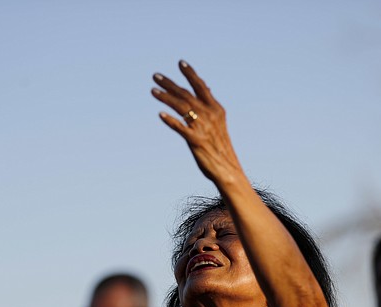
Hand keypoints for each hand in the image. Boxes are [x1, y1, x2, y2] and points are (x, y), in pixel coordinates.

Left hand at [152, 61, 244, 186]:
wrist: (227, 169)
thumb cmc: (220, 146)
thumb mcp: (218, 121)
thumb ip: (209, 105)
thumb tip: (206, 87)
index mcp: (216, 109)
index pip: (201, 87)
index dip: (190, 74)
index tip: (180, 62)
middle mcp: (210, 115)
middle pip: (187, 95)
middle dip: (170, 84)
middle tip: (156, 75)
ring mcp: (203, 127)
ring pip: (182, 108)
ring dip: (166, 98)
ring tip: (153, 91)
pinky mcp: (197, 141)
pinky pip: (182, 128)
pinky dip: (171, 121)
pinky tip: (160, 114)